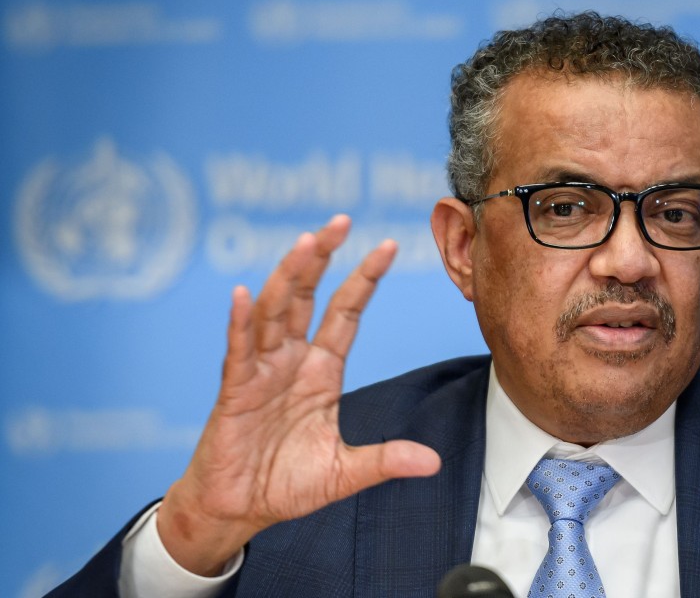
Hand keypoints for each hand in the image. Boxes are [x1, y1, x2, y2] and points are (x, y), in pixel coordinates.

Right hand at [157, 216, 440, 575]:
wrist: (240, 510)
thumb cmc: (286, 483)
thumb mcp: (345, 471)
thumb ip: (386, 460)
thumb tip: (433, 462)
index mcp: (321, 371)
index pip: (345, 313)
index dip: (364, 280)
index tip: (388, 245)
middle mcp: (291, 361)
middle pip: (307, 297)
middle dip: (323, 258)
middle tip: (340, 221)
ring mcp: (261, 372)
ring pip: (274, 312)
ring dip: (288, 276)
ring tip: (306, 242)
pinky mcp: (234, 391)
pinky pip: (237, 350)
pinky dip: (239, 321)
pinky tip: (243, 292)